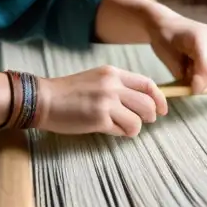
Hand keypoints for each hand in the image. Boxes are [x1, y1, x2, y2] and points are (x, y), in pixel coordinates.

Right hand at [36, 66, 168, 136]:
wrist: (44, 99)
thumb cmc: (69, 92)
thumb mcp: (96, 79)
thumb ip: (117, 86)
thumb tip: (141, 101)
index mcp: (113, 73)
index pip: (147, 84)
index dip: (159, 98)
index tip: (162, 110)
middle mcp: (112, 85)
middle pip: (148, 103)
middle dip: (150, 116)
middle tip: (142, 121)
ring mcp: (106, 102)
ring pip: (138, 120)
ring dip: (134, 127)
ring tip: (120, 126)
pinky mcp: (99, 119)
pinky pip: (123, 130)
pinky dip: (120, 133)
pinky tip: (108, 129)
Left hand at [145, 10, 206, 93]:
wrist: (166, 24)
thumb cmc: (163, 40)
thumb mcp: (168, 59)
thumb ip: (183, 75)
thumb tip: (196, 89)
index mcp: (198, 35)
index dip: (202, 80)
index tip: (192, 90)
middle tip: (193, 84)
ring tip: (194, 73)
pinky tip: (199, 68)